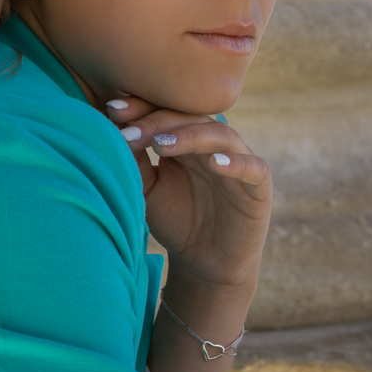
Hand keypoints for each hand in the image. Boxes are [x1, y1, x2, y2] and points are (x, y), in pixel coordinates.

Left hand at [101, 95, 272, 288]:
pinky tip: (215, 164)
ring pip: (221, 136)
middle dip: (159, 122)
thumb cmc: (176, 221)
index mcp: (187, 140)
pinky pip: (253, 168)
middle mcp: (214, 145)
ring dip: (191, 136)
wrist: (204, 263)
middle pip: (191, 118)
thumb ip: (136, 161)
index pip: (168, 112)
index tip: (112, 109)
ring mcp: (239, 162)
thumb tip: (117, 129)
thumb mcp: (148, 189)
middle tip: (130, 131)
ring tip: (160, 145)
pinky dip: (237, 163)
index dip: (143, 108)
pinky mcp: (259, 187)